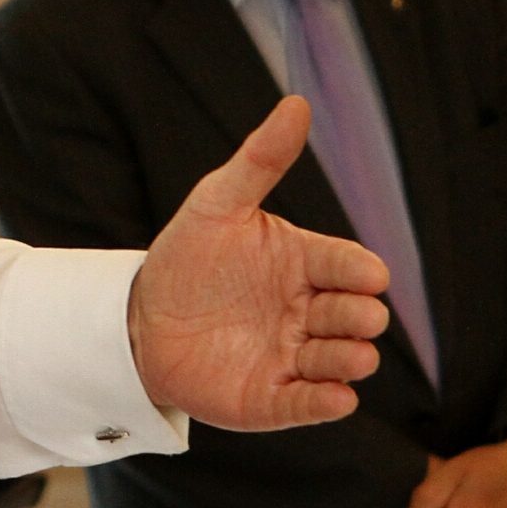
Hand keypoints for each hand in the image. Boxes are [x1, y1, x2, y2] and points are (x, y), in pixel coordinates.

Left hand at [127, 97, 391, 428]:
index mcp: (306, 263)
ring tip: (349, 355)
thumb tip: (297, 102)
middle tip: (353, 314)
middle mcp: (309, 311)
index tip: (367, 274)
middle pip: (356, 315)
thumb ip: (260, 159)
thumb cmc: (188, 255)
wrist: (139, 317)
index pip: (349, 266)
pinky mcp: (272, 398)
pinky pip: (309, 404)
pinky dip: (328, 402)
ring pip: (342, 361)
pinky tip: (337, 397)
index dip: (361, 272)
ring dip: (351, 358)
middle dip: (362, 316)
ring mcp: (294, 356)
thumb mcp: (218, 202)